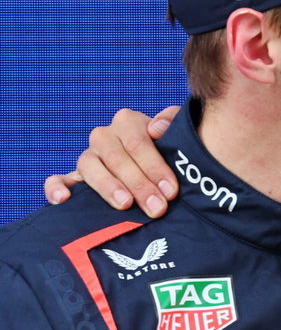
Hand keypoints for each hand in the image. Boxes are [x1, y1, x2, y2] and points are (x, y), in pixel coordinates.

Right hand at [44, 105, 181, 217]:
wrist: (151, 165)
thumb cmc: (168, 150)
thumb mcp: (176, 133)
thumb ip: (173, 122)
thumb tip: (156, 129)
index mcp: (128, 122)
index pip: (139, 144)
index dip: (155, 168)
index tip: (170, 191)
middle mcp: (104, 136)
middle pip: (118, 159)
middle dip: (139, 185)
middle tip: (156, 207)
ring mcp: (87, 156)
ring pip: (90, 168)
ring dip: (108, 187)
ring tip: (125, 204)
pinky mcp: (72, 176)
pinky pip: (57, 179)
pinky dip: (56, 188)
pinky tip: (64, 199)